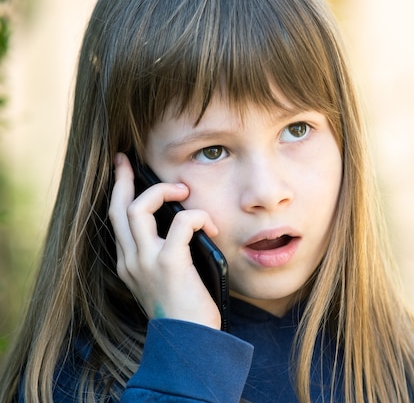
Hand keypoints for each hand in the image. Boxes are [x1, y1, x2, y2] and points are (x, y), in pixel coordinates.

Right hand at [108, 152, 221, 328]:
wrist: (187, 342)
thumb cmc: (183, 311)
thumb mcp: (163, 281)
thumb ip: (163, 255)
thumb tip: (180, 226)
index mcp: (128, 263)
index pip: (115, 219)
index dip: (117, 191)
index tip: (122, 170)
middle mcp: (130, 260)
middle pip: (117, 207)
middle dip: (122, 178)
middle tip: (130, 160)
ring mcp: (146, 261)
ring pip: (139, 208)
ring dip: (163, 192)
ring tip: (184, 193)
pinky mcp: (169, 263)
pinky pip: (180, 224)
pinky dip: (196, 217)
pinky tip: (209, 227)